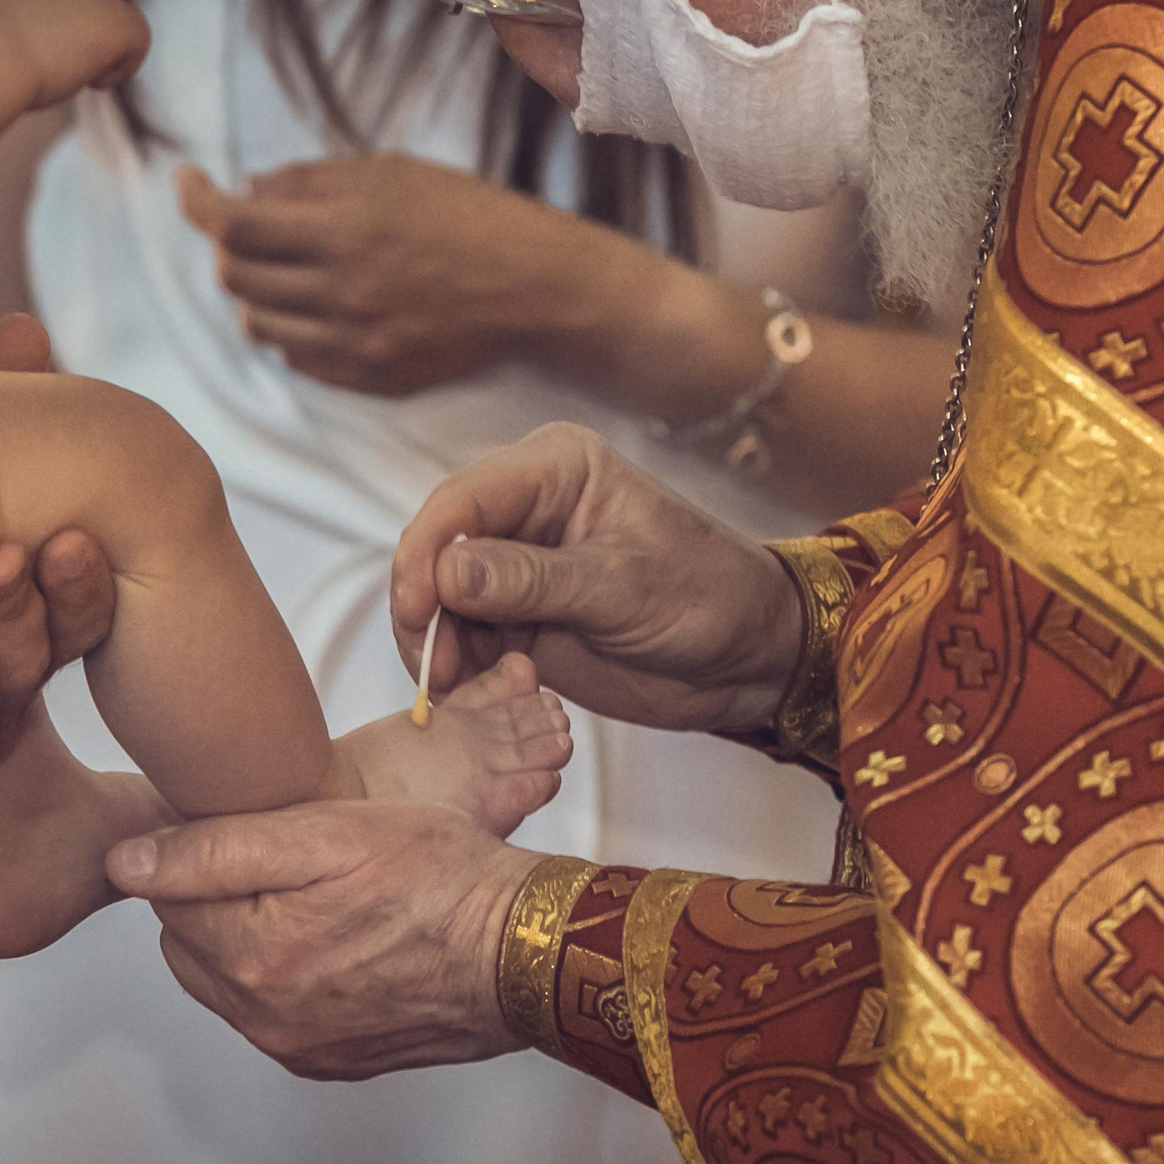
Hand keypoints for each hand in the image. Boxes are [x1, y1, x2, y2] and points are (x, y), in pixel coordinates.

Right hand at [0, 0, 148, 106]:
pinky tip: (94, 82)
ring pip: (104, 17)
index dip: (36, 18)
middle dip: (64, 31)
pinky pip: (136, 38)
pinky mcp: (117, 18)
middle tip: (40, 67)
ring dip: (88, 48)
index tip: (18, 48)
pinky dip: (120, 63)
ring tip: (59, 76)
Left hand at [106, 798, 543, 1078]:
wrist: (521, 947)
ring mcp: (297, 1044)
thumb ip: (215, 848)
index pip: (166, 890)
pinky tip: (336, 935)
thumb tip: (125, 862)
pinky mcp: (331, 1058)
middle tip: (287, 852)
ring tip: (316, 891)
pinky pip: (273, 1010)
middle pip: (190, 939)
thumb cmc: (439, 875)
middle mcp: (262, 1016)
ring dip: (250, 933)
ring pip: (227, 976)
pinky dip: (287, 971)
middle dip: (218, 894)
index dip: (201, 843)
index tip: (250, 821)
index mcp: (249, 955)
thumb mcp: (325, 832)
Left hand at [177, 154, 625, 397]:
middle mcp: (341, 290)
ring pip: (258, 325)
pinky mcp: (371, 377)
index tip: (187, 182)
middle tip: (250, 227)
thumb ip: (310, 181)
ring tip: (284, 269)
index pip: (233, 222)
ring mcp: (354, 341)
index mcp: (344, 228)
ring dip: (254, 293)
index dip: (197, 200)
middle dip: (229, 246)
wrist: (536, 288)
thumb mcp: (391, 173)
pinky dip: (289, 331)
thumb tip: (244, 191)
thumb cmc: (468, 215)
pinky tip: (317, 306)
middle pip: (235, 276)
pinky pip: (297, 360)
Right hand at [390, 424, 802, 733]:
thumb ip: (533, 580)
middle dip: (423, 607)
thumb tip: (445, 571)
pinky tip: (473, 694)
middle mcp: (524, 507)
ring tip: (454, 690)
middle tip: (434, 670)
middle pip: (437, 547)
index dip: (425, 552)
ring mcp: (516, 563)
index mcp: (554, 469)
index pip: (463, 500)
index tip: (417, 609)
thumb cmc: (708, 598)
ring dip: (436, 644)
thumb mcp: (624, 588)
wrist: (747, 657)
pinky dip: (457, 665)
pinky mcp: (515, 614)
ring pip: (440, 598)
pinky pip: (462, 635)